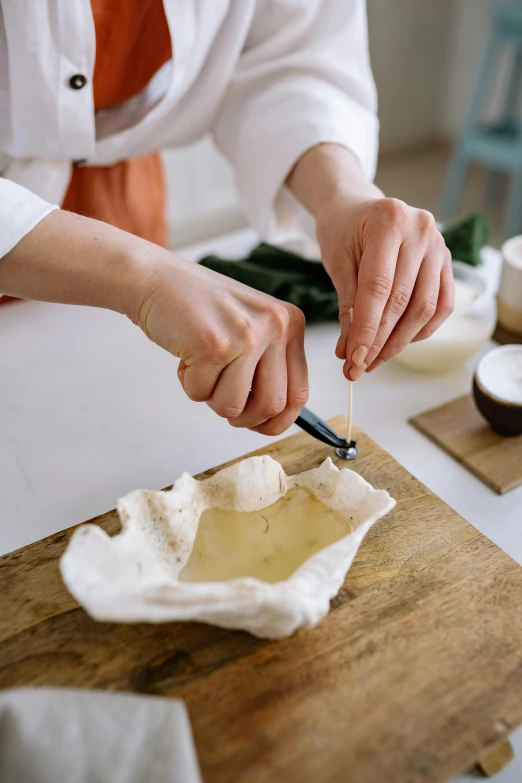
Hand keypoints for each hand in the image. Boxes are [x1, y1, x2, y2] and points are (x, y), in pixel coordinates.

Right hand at [133, 254, 308, 433]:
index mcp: (290, 324)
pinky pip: (201, 393)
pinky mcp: (213, 344)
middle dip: (242, 417)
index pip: (299, 393)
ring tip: (202, 367)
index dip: (278, 421)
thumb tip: (276, 419)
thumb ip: (268, 366)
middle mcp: (275, 326)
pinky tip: (186, 354)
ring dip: (210, 398)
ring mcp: (245, 335)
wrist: (157, 278)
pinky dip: (188, 384)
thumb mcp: (250, 329)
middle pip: (271, 406)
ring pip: (234, 406)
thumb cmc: (200, 309)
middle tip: (222, 401)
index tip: (259, 425)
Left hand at [317, 196, 453, 379]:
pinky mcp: (446, 261)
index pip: (378, 288)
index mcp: (388, 221)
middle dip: (379, 341)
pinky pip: (441, 305)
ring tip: (374, 360)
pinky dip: (421, 329)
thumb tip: (350, 353)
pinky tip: (399, 342)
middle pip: (402, 301)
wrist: (356, 208)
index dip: (367, 329)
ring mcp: (438, 244)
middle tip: (359, 367)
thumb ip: (347, 307)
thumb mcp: (337, 263)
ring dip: (400, 341)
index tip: (354, 359)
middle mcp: (420, 230)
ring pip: (424, 308)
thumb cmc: (343, 232)